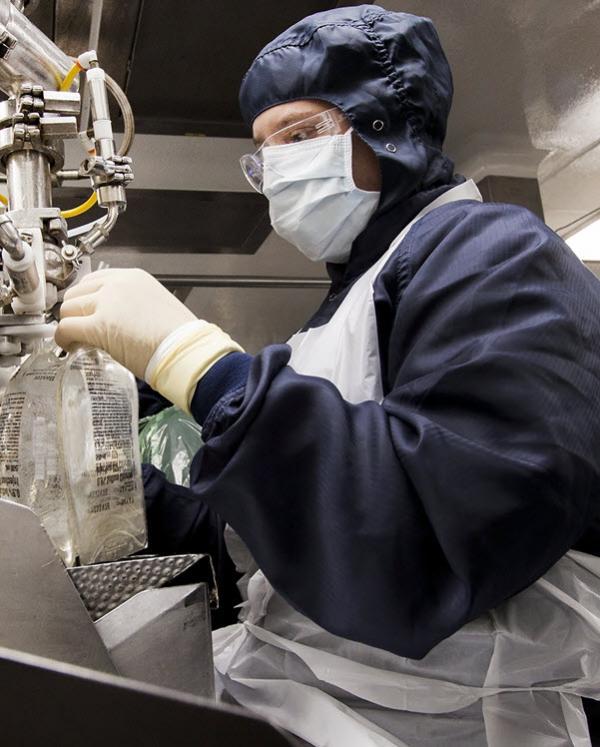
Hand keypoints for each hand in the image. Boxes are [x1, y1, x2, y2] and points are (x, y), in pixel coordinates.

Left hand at [56, 268, 242, 412]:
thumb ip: (132, 305)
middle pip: (77, 293)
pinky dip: (63, 338)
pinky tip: (71, 347)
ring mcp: (107, 303)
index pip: (95, 280)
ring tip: (78, 340)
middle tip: (82, 329)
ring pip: (68, 308)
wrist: (186, 350)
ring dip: (69, 324)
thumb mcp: (155, 306)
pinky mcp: (99, 325)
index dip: (87, 299)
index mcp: (134, 277)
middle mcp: (118, 284)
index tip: (87, 313)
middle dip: (76, 312)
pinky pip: (66, 328)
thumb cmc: (179, 336)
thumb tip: (117, 320)